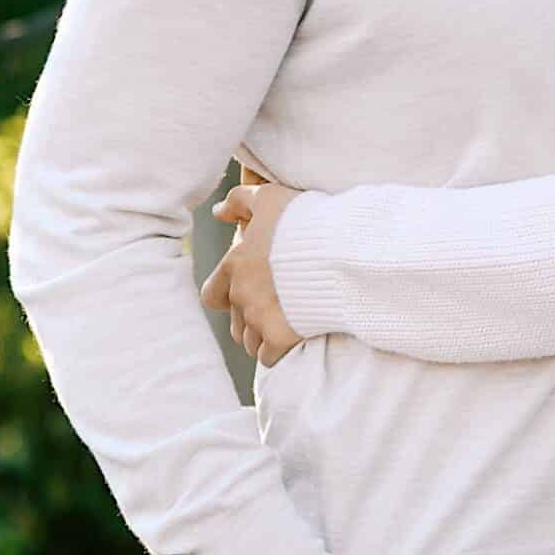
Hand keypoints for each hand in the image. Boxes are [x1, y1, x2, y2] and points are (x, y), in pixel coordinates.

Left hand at [201, 180, 307, 366]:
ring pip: (249, 342)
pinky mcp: (281, 337)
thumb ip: (239, 200)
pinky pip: (268, 357)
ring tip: (283, 325)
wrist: (342, 251)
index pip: (213, 294)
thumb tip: (218, 213)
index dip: (226, 296)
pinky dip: (277, 352)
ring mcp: (260, 319)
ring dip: (261, 336)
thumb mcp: (270, 198)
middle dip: (247, 320)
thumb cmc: (307, 220)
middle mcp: (242, 295)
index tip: (244, 293)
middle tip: (269, 311)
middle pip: (234, 323)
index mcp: (235, 265)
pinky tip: (291, 341)